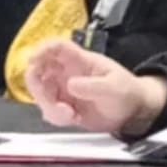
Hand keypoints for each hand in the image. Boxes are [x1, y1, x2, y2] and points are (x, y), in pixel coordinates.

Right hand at [25, 40, 166, 134]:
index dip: (42, 50)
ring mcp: (65, 91)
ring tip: (68, 114)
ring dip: (49, 105)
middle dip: (36, 82)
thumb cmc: (126, 90)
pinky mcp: (66, 108)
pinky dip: (56, 118)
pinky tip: (72, 119)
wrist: (132, 111)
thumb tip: (71, 84)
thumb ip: (93, 86)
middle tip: (44, 95)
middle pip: (41, 70)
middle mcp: (68, 74)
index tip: (33, 60)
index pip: (57, 48)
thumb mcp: (114, 86)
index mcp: (80, 61)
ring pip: (42, 93)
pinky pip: (50, 111)